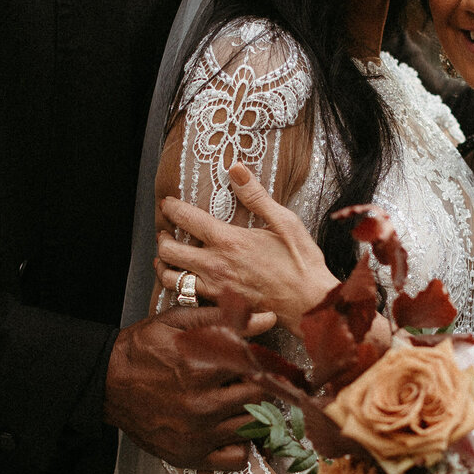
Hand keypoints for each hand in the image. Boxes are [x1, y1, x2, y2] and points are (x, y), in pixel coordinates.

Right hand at [103, 304, 273, 470]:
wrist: (106, 383)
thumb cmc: (141, 351)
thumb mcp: (178, 323)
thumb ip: (224, 318)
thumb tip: (266, 318)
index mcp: (200, 368)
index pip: (257, 368)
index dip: (257, 362)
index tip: (251, 360)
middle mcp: (202, 405)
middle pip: (258, 398)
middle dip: (255, 386)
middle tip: (241, 380)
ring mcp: (197, 435)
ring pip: (252, 427)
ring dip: (249, 413)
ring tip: (232, 401)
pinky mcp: (190, 455)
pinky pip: (237, 458)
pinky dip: (238, 445)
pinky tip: (226, 428)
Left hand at [156, 163, 336, 333]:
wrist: (311, 304)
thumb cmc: (301, 263)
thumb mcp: (285, 222)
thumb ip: (256, 196)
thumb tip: (236, 168)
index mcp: (229, 241)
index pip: (187, 219)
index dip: (172, 208)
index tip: (168, 203)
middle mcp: (216, 265)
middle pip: (169, 250)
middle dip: (163, 238)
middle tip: (166, 231)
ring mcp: (215, 288)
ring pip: (171, 278)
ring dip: (165, 265)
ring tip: (168, 257)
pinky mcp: (220, 306)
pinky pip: (186, 297)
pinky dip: (180, 287)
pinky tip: (187, 279)